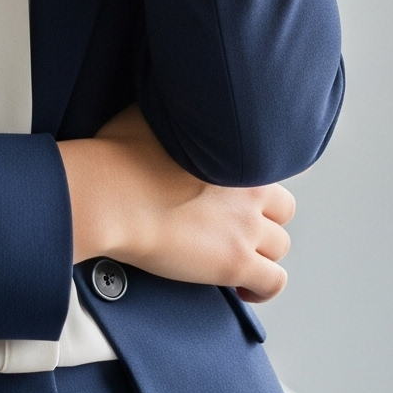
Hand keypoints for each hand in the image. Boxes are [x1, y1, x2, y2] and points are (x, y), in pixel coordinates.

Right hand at [61, 104, 294, 302]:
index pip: (268, 166)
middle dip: (262, 221)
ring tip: (233, 260)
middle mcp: (249, 187)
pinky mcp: (234, 262)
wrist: (110, 196)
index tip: (232, 197)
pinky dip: (262, 288)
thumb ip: (174, 112)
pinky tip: (242, 288)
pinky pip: (273, 281)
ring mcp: (245, 226)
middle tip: (234, 230)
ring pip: (279, 245)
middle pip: (282, 209)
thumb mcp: (150, 112)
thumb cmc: (118, 156)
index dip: (250, 186)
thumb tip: (169, 103)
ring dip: (260, 254)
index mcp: (234, 151)